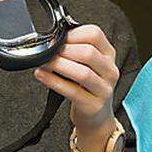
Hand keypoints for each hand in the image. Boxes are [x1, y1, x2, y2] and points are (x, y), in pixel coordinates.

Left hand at [33, 24, 118, 145]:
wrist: (96, 117)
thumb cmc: (88, 87)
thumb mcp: (89, 64)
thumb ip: (77, 49)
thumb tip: (53, 38)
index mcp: (109, 55)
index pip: (95, 35)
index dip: (74, 34)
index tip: (58, 38)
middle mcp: (110, 71)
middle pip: (89, 53)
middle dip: (64, 50)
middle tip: (48, 51)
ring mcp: (104, 89)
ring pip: (83, 73)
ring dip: (59, 65)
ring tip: (44, 62)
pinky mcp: (93, 105)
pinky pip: (72, 91)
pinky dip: (53, 81)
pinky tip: (41, 75)